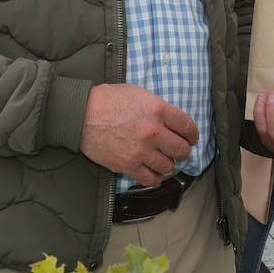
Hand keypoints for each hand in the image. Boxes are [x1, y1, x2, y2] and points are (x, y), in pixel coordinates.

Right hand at [80, 83, 198, 186]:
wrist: (80, 114)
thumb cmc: (107, 100)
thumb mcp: (138, 93)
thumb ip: (157, 106)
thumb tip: (170, 119)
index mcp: (158, 109)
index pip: (187, 126)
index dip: (193, 134)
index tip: (191, 138)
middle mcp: (153, 131)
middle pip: (181, 149)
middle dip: (183, 151)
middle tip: (180, 150)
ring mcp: (140, 150)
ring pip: (168, 165)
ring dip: (168, 164)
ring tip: (163, 160)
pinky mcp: (127, 165)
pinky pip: (150, 179)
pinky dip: (155, 178)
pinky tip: (153, 172)